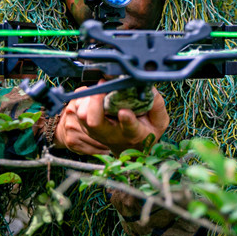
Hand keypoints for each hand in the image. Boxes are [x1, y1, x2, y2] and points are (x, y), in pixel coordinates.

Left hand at [54, 86, 168, 155]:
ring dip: (89, 99)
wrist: (129, 149)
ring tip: (101, 90)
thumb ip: (156, 104)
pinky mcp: (86, 127)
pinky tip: (94, 95)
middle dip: (95, 102)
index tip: (124, 111)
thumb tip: (147, 86)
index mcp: (133, 134)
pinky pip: (78, 109)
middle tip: (104, 86)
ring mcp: (96, 132)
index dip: (127, 120)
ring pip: (82, 115)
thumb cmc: (145, 132)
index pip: (129, 129)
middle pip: (94, 121)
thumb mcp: (159, 121)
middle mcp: (112, 134)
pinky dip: (83, 98)